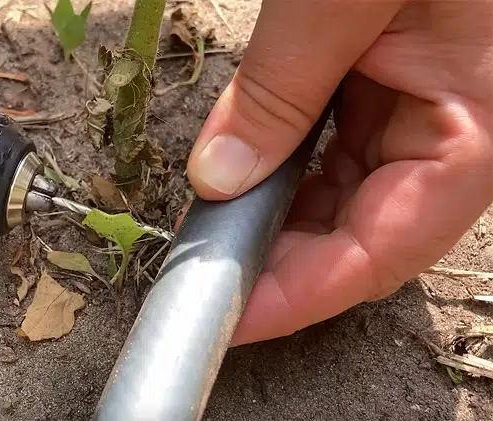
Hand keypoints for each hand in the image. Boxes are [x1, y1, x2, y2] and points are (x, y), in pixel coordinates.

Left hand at [185, 1, 492, 345]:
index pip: (385, 247)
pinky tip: (244, 181)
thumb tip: (218, 180)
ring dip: (277, 221)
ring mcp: (418, 108)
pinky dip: (284, 171)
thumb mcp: (338, 4)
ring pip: (344, 196)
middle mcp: (452, 129)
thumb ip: (279, 93)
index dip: (305, 295)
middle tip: (206, 274)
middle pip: (362, 232)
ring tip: (214, 235)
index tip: (233, 318)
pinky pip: (333, 150)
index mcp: (475, 126)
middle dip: (281, 262)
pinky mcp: (386, 84)